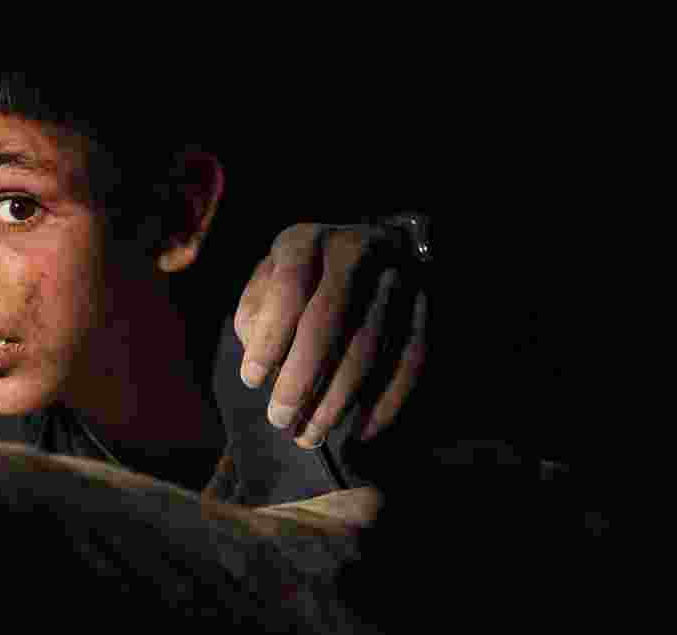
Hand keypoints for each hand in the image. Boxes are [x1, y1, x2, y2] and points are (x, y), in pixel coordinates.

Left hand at [234, 223, 427, 447]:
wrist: (373, 247)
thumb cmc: (302, 278)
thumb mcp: (267, 282)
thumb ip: (256, 316)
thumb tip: (264, 364)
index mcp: (305, 241)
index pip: (288, 288)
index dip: (270, 338)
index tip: (251, 381)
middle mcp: (354, 250)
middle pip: (329, 321)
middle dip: (301, 379)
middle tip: (280, 421)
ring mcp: (395, 276)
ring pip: (369, 346)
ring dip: (338, 400)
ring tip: (311, 436)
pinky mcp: (425, 305)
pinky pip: (411, 359)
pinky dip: (386, 402)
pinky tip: (361, 432)